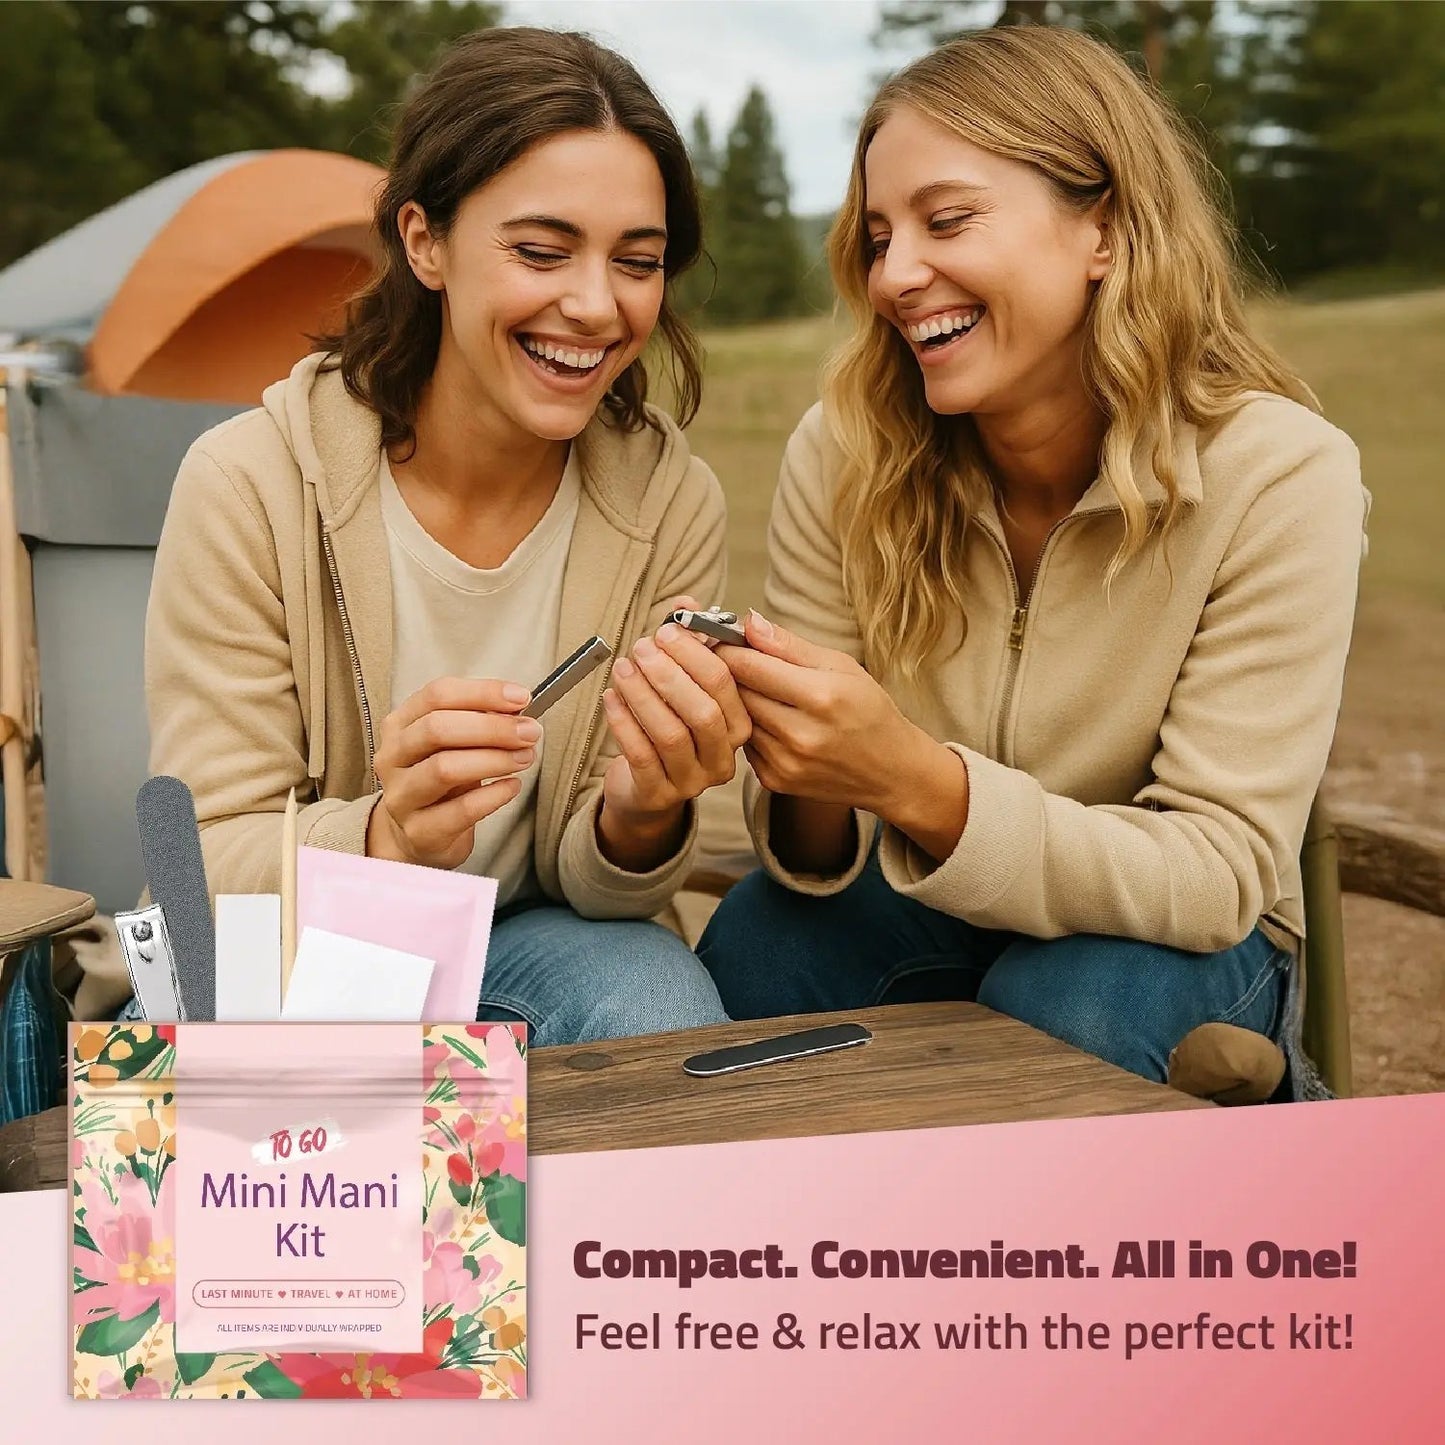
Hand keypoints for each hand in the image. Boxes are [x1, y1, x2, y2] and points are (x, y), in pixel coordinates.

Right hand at [367, 677, 541, 868]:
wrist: (416, 835)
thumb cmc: (439, 780)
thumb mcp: (453, 744)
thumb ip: (479, 722)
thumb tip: (517, 710)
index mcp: (400, 724)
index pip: (437, 695)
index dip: (483, 693)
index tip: (520, 698)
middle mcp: (393, 757)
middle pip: (438, 728)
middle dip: (492, 727)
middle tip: (529, 732)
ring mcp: (401, 796)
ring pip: (445, 768)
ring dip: (494, 759)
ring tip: (525, 757)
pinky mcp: (419, 831)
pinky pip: (461, 810)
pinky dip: (494, 795)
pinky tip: (512, 786)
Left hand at [598, 596, 751, 866]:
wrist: (647, 789)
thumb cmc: (670, 728)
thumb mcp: (684, 686)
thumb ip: (689, 643)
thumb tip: (686, 603)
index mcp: (739, 726)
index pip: (726, 685)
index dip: (695, 654)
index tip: (667, 631)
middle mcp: (722, 757)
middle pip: (703, 712)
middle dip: (669, 674)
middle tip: (642, 647)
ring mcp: (692, 781)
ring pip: (670, 734)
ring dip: (643, 695)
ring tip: (622, 668)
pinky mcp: (658, 795)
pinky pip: (641, 756)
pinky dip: (623, 722)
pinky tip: (611, 697)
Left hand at [721, 611, 943, 818]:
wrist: (891, 772)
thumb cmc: (869, 711)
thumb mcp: (841, 666)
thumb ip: (789, 645)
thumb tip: (749, 622)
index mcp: (820, 696)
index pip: (748, 666)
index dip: (731, 649)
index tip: (728, 641)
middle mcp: (800, 734)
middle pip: (737, 693)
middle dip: (734, 674)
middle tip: (745, 664)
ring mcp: (786, 762)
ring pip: (738, 719)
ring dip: (742, 704)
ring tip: (765, 695)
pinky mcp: (775, 781)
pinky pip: (746, 746)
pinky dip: (753, 731)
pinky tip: (775, 724)